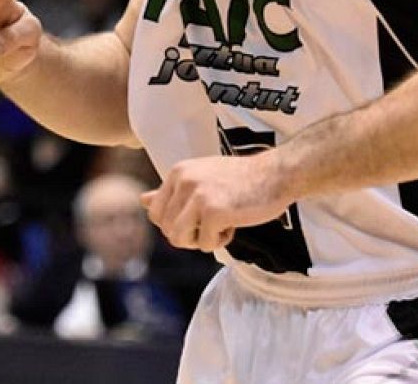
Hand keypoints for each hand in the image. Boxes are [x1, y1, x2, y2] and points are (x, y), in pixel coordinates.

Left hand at [141, 153, 291, 252]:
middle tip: (210, 225)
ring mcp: (198, 196)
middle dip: (188, 235)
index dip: (174, 225)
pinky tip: (233, 225)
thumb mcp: (201, 177)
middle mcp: (183, 181)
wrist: (275, 175)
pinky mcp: (214, 212)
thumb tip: (141, 200)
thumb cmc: (240, 179)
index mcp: (178, 173)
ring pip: (178, 239)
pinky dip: (220, 241)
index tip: (196, 220)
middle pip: (166, 229)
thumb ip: (172, 191)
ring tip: (218, 228)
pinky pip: (204, 244)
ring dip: (199, 241)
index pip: (154, 212)